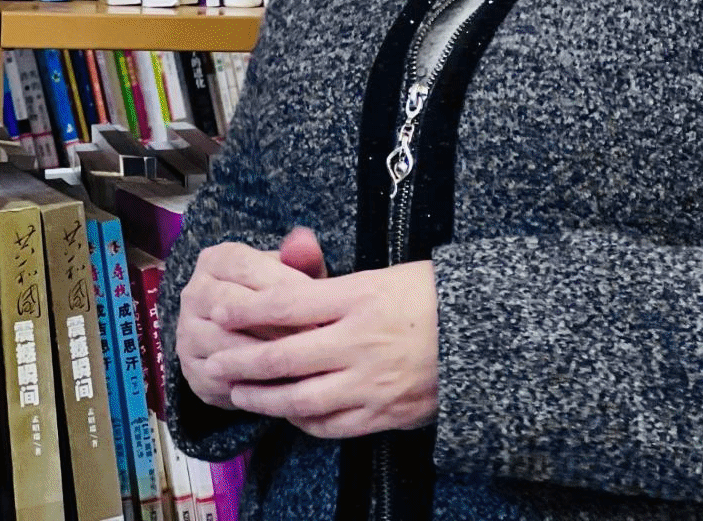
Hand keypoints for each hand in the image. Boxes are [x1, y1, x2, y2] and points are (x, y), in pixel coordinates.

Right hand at [176, 238, 329, 408]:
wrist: (251, 338)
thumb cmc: (278, 299)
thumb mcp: (292, 275)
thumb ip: (301, 258)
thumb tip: (305, 242)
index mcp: (215, 261)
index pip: (244, 266)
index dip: (283, 284)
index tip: (319, 302)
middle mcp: (194, 294)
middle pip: (230, 306)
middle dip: (276, 323)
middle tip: (313, 338)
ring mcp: (187, 334)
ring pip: (225, 346)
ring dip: (265, 357)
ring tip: (303, 362)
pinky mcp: (193, 372)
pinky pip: (222, 381)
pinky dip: (253, 386)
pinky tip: (284, 387)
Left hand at [208, 250, 439, 440]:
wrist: (487, 338)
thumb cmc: (434, 296)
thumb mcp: (385, 275)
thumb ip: (336, 288)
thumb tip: (290, 292)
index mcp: (359, 298)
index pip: (287, 304)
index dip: (247, 310)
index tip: (221, 310)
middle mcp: (360, 342)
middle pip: (284, 357)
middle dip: (242, 362)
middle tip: (215, 361)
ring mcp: (371, 383)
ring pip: (301, 399)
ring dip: (263, 399)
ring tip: (239, 394)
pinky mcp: (385, 414)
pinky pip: (331, 426)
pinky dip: (302, 421)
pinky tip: (288, 413)